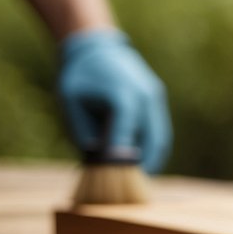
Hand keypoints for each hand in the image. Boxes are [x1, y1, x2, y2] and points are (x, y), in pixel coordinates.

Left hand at [58, 29, 171, 172]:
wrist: (96, 46)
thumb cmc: (79, 76)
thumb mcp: (71, 104)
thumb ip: (84, 131)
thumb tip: (100, 159)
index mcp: (123, 94)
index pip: (126, 133)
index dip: (122, 157)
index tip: (116, 179)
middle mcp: (145, 96)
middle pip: (153, 140)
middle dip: (146, 165)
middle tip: (133, 187)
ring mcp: (155, 97)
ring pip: (161, 137)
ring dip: (153, 159)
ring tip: (139, 178)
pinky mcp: (157, 99)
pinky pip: (159, 130)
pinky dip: (153, 147)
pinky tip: (141, 161)